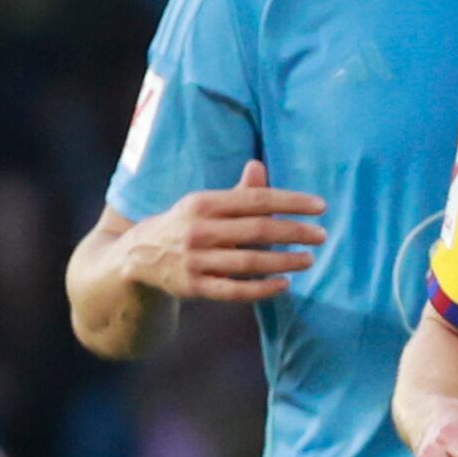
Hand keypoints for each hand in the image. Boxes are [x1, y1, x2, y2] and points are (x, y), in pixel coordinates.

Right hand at [120, 157, 326, 303]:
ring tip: (309, 259)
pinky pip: (234, 291)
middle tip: (322, 235)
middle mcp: (197, 231)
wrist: (135, 257)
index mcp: (202, 203)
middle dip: (294, 232)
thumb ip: (236, 192)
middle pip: (256, 231)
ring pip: (248, 262)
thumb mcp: (203, 205)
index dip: (290, 202)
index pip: (255, 200)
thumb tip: (259, 166)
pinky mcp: (193, 288)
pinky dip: (262, 289)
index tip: (321, 206)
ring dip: (284, 261)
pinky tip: (285, 284)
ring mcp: (194, 261)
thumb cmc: (183, 226)